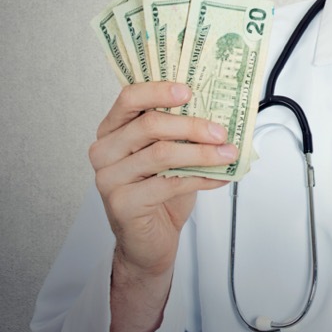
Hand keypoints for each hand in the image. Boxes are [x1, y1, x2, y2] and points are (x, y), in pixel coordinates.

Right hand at [90, 81, 236, 277]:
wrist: (147, 240)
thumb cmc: (157, 192)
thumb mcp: (167, 155)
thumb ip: (179, 132)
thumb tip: (219, 113)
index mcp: (113, 129)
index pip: (129, 98)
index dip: (159, 91)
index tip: (189, 91)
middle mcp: (105, 150)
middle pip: (149, 125)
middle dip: (192, 126)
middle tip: (220, 131)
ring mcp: (109, 178)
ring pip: (161, 154)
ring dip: (201, 153)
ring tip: (227, 154)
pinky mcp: (122, 203)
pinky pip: (168, 184)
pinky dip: (200, 178)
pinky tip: (219, 177)